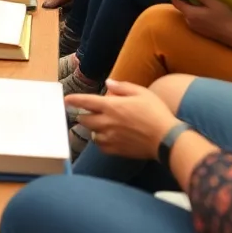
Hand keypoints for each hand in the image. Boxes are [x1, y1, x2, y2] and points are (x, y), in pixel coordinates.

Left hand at [65, 80, 180, 160]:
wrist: (166, 139)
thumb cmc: (155, 113)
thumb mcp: (141, 93)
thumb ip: (122, 87)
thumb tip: (108, 83)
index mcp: (111, 106)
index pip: (86, 101)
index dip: (74, 100)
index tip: (65, 99)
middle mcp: (107, 122)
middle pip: (84, 119)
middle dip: (82, 115)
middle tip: (87, 112)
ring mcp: (110, 137)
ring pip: (91, 133)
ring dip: (92, 128)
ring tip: (100, 125)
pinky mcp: (115, 150)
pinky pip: (100, 146)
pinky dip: (100, 141)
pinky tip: (107, 137)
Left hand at [169, 0, 231, 48]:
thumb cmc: (225, 17)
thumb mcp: (212, 2)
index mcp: (190, 14)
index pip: (176, 1)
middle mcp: (189, 21)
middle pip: (181, 6)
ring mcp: (194, 27)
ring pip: (187, 11)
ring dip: (188, 2)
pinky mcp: (200, 29)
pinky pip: (192, 16)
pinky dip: (193, 8)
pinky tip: (201, 4)